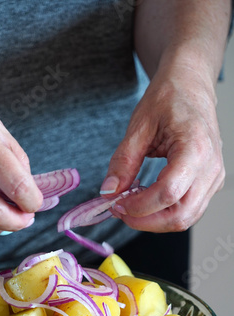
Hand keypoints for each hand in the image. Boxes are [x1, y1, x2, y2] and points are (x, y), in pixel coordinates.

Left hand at [101, 62, 224, 231]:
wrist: (191, 86)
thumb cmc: (169, 99)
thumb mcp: (139, 126)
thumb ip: (123, 161)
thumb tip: (109, 191)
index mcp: (195, 149)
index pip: (168, 194)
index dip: (139, 206)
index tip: (117, 204)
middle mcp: (211, 167)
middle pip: (180, 216)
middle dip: (146, 221)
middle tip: (121, 211)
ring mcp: (215, 177)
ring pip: (186, 218)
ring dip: (155, 220)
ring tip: (131, 205)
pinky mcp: (211, 183)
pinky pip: (189, 210)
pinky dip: (165, 213)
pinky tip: (146, 200)